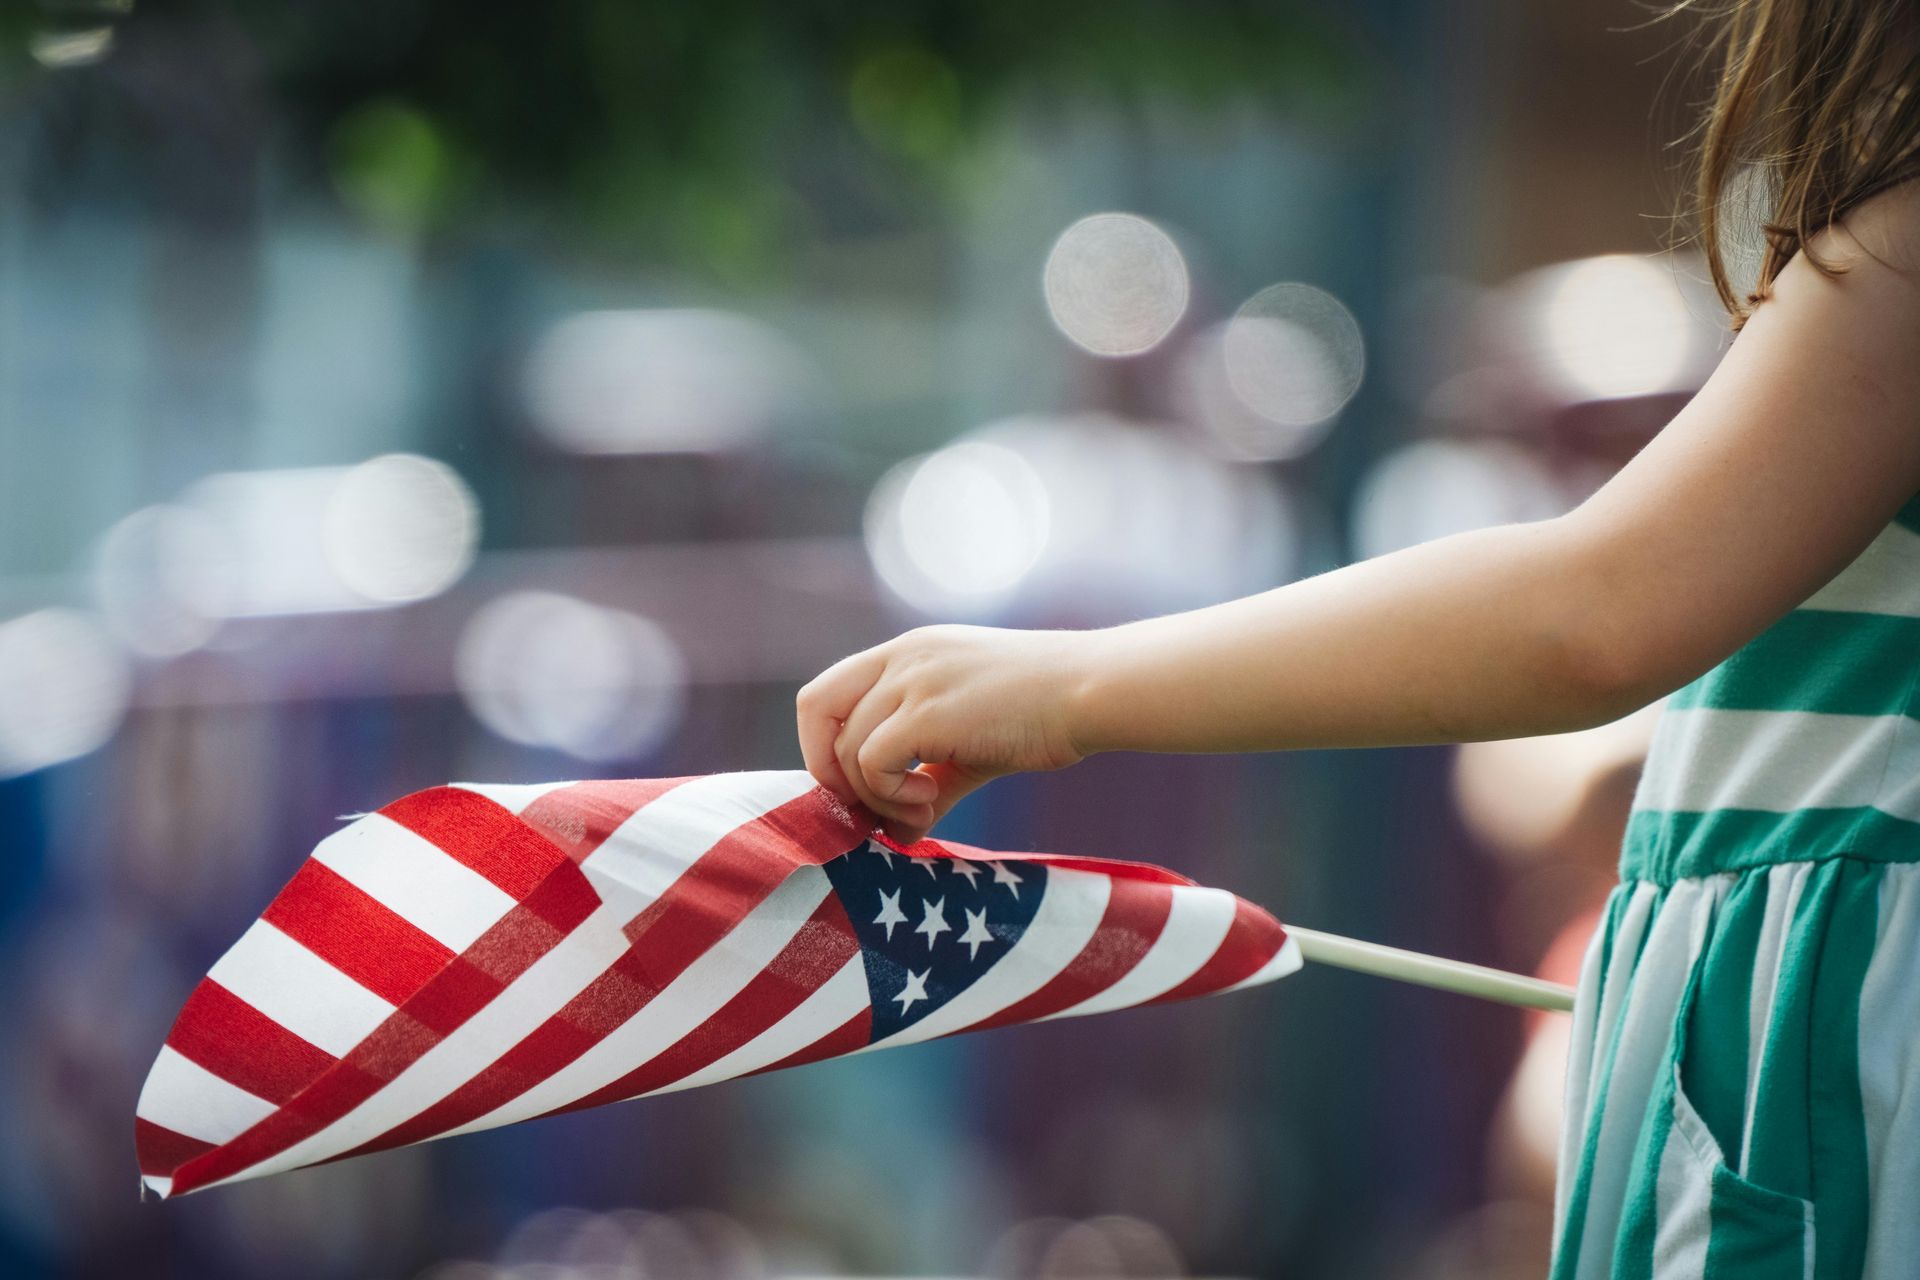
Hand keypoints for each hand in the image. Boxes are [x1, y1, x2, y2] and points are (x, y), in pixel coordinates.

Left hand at [795, 623, 1098, 843]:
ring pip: (846, 750)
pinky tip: (931, 801)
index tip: (863, 787)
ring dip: (876, 796)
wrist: (1093, 691)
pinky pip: (872, 763)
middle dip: (831, 773)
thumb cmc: (1046, 713)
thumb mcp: (971, 743)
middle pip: (815, 710)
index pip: (826, 693)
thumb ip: (928, 779)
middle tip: (872, 808)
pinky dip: (892, 796)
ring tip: (926, 806)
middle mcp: (901, 658)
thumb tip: (901, 834)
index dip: (825, 746)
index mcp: (907, 653)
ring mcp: (912, 680)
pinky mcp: (928, 712)